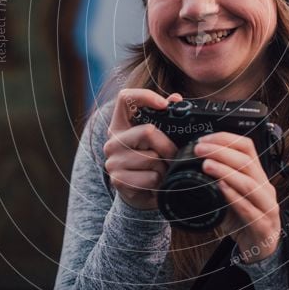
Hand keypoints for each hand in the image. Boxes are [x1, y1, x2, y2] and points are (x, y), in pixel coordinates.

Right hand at [103, 89, 182, 210]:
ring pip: (152, 158)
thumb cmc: (150, 160)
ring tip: (161, 170)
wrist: (140, 194)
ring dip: (164, 166)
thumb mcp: (156, 138)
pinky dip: (159, 181)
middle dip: (167, 145)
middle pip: (148, 131)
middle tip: (173, 154)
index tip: (164, 105)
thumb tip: (176, 98)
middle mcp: (112, 141)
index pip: (124, 98)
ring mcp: (113, 161)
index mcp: (120, 125)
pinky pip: (151, 177)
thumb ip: (165, 116)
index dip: (145, 96)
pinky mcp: (118, 180)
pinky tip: (155, 182)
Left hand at [194, 132, 281, 262]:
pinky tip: (220, 188)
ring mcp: (267, 207)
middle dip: (221, 152)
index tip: (203, 139)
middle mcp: (265, 188)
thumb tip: (191, 165)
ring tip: (206, 165)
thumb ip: (218, 181)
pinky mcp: (263, 226)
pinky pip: (249, 209)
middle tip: (199, 149)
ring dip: (226, 171)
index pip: (247, 147)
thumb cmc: (244, 220)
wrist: (261, 248)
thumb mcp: (231, 196)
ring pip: (249, 183)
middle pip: (247, 162)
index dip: (225, 139)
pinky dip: (234, 197)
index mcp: (257, 176)